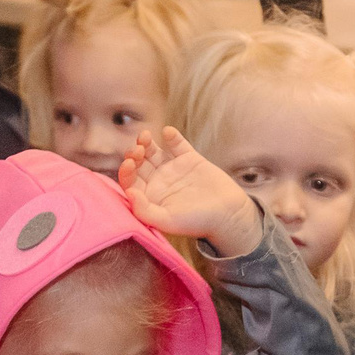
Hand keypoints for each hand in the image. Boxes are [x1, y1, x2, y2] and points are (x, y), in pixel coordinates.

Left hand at [119, 128, 258, 258]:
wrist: (228, 214)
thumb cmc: (197, 222)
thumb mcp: (168, 221)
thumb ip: (144, 210)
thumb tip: (129, 193)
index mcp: (150, 197)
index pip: (130, 181)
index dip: (126, 171)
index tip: (129, 163)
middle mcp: (159, 182)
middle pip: (139, 164)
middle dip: (134, 154)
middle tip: (138, 150)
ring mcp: (173, 169)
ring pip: (153, 152)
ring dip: (146, 143)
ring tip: (145, 137)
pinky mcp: (190, 159)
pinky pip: (177, 144)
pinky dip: (172, 137)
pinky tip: (168, 132)